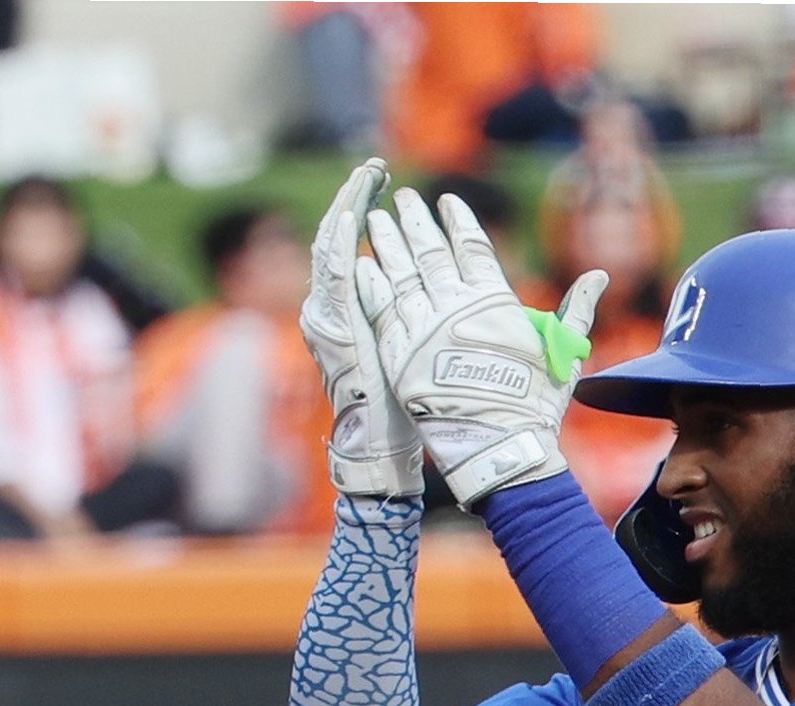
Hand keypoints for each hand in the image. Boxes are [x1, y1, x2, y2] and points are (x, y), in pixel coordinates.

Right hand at [301, 158, 424, 497]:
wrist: (386, 449)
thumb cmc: (413, 410)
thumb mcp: (423, 350)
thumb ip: (432, 313)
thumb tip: (462, 290)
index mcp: (364, 309)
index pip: (367, 248)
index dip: (377, 214)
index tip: (391, 185)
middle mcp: (340, 307)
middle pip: (346, 239)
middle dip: (359, 199)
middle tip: (375, 168)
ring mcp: (332, 315)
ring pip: (336, 247)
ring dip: (349, 208)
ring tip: (365, 176)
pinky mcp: (335, 326)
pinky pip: (335, 277)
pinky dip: (342, 243)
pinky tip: (351, 215)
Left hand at [355, 189, 606, 505]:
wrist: (501, 451)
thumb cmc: (536, 408)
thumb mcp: (563, 354)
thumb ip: (575, 311)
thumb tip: (599, 275)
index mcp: (493, 301)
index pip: (471, 245)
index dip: (458, 220)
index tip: (446, 200)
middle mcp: (455, 306)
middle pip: (429, 250)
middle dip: (415, 221)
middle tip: (402, 199)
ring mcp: (424, 330)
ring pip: (399, 273)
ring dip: (386, 243)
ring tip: (376, 220)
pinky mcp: (400, 356)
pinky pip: (380, 310)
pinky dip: (371, 284)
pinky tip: (363, 264)